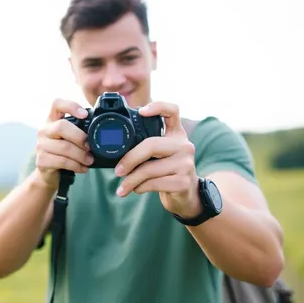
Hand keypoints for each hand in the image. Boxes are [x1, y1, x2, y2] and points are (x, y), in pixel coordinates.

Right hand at [35, 99, 93, 189]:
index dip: (71, 106)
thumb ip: (80, 131)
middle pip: (61, 126)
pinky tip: (83, 168)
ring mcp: (41, 145)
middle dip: (80, 137)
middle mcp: (45, 130)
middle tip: (90, 147)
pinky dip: (76, 165)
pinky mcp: (41, 160)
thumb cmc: (64, 152)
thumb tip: (102, 133)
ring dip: (81, 155)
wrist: (50, 173)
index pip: (57, 104)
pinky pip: (63, 161)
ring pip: (64, 147)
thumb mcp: (71, 138)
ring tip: (90, 160)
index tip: (85, 115)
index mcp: (53, 120)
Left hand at [114, 101, 201, 217]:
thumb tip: (116, 148)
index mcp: (177, 134)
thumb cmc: (168, 172)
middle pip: (151, 145)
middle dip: (129, 159)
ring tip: (123, 187)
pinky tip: (137, 189)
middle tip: (118, 171)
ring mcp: (186, 164)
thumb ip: (147, 147)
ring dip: (131, 180)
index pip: (173, 111)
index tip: (141, 111)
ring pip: (149, 169)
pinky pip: (154, 183)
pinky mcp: (183, 182)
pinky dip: (140, 188)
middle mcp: (184, 146)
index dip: (157, 107)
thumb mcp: (161, 155)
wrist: (187, 195)